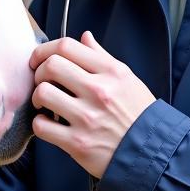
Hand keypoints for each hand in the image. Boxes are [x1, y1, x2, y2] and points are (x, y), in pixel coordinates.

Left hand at [29, 31, 154, 177]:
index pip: (67, 46)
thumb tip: (84, 37)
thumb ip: (102, 57)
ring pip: (43, 93)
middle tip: (43, 81)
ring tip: (45, 102)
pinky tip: (48, 123)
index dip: (45, 50)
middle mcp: (99, 91)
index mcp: (111, 72)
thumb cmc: (138, 114)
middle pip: (51, 65)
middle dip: (39, 71)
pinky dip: (39, 123)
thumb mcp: (127, 79)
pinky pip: (42, 126)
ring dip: (38, 97)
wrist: (152, 153)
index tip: (40, 59)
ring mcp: (87, 117)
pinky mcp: (77, 143)